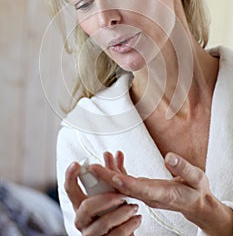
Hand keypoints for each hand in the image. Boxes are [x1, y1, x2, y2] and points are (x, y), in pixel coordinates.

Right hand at [64, 153, 141, 235]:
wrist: (123, 235)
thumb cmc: (117, 211)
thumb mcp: (114, 192)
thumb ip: (113, 174)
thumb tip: (113, 154)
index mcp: (81, 205)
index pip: (70, 189)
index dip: (70, 176)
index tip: (77, 164)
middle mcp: (82, 220)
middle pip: (85, 207)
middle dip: (104, 199)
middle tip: (121, 195)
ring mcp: (91, 235)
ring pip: (102, 224)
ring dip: (120, 214)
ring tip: (134, 207)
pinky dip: (128, 226)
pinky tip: (136, 219)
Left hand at [89, 152, 232, 235]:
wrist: (195, 203)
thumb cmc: (196, 190)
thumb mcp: (196, 178)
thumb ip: (183, 168)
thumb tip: (169, 157)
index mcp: (161, 194)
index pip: (138, 189)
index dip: (123, 183)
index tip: (109, 175)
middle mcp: (149, 196)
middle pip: (124, 188)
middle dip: (108, 177)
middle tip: (93, 166)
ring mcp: (144, 194)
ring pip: (123, 184)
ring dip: (112, 171)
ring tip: (105, 155)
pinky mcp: (143, 189)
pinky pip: (128, 180)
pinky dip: (120, 170)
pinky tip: (117, 157)